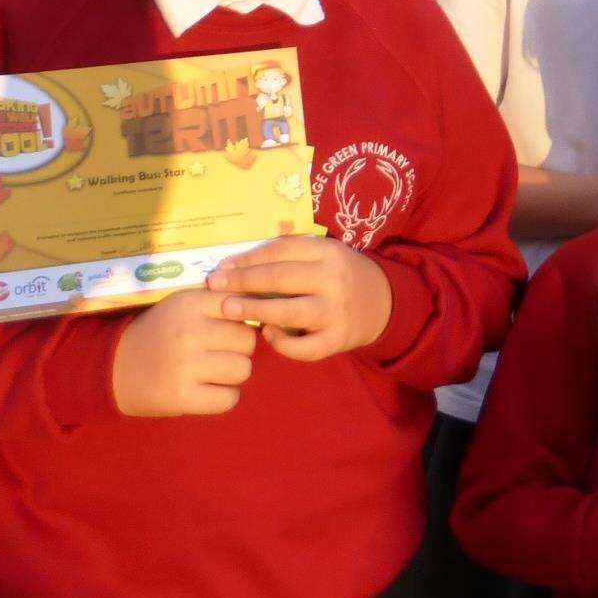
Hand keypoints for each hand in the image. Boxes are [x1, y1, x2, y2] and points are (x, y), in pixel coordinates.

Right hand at [112, 287, 257, 415]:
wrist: (112, 368)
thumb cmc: (159, 333)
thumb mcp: (183, 305)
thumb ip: (220, 301)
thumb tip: (266, 301)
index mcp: (190, 303)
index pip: (243, 306)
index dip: (242, 319)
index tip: (229, 326)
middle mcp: (189, 331)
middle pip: (248, 340)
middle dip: (238, 348)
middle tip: (217, 352)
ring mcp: (185, 366)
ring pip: (243, 369)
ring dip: (232, 374)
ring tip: (210, 371)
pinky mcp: (181, 397)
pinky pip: (229, 398)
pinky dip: (222, 397)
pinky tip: (205, 390)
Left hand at [206, 237, 391, 360]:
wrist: (382, 302)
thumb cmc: (340, 275)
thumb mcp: (324, 254)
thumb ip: (290, 254)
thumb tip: (237, 262)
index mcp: (329, 251)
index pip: (281, 250)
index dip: (248, 258)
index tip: (221, 266)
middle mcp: (334, 279)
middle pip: (281, 278)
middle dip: (243, 281)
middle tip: (215, 286)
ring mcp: (337, 311)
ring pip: (290, 312)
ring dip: (255, 310)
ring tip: (229, 310)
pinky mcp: (338, 339)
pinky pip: (305, 347)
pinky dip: (283, 343)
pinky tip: (267, 334)